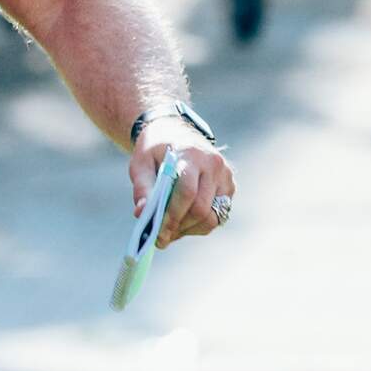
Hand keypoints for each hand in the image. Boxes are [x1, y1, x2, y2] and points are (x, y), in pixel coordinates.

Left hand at [128, 120, 235, 248]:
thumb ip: (142, 188)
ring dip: (190, 229)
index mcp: (191, 154)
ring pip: (213, 216)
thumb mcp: (140, 163)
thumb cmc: (155, 149)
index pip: (187, 192)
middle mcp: (213, 164)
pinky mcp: (229, 186)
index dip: (173, 216)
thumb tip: (142, 213)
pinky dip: (200, 224)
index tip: (158, 233)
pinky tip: (183, 223)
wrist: (174, 131)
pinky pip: (218, 215)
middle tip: (162, 238)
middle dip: (180, 227)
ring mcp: (225, 176)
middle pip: (201, 208)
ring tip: (171, 231)